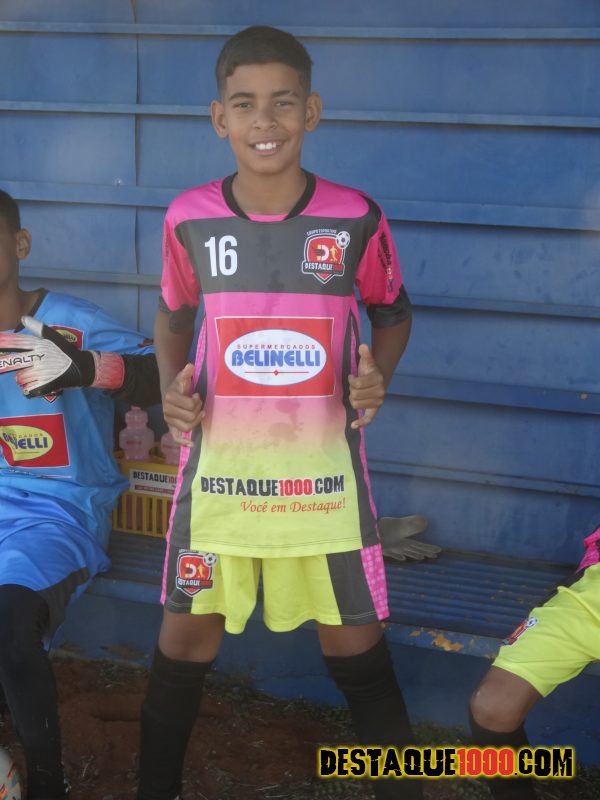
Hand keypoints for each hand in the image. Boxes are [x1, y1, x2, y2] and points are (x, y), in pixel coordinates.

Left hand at [0, 316, 123, 396]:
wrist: (83, 368)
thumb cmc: (67, 352)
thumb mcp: (54, 338)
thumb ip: (38, 328)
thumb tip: (23, 318)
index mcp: (40, 345)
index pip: (17, 343)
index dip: (4, 342)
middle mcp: (39, 358)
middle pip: (14, 361)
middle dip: (3, 364)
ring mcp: (42, 372)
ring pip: (20, 378)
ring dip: (22, 379)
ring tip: (30, 378)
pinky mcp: (46, 385)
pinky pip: (28, 390)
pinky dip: (28, 391)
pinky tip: (32, 388)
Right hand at [163, 363, 203, 446]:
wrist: (170, 393)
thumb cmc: (179, 386)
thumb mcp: (182, 378)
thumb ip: (186, 372)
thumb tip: (190, 366)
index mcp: (170, 398)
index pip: (190, 405)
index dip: (197, 401)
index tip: (196, 395)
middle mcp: (167, 411)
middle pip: (190, 417)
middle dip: (198, 410)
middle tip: (198, 403)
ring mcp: (169, 421)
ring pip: (187, 427)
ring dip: (196, 420)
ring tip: (199, 413)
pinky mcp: (171, 428)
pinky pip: (176, 437)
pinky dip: (183, 442)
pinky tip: (192, 444)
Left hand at [348, 344, 384, 428]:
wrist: (380, 378)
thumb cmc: (370, 369)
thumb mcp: (367, 360)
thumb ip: (365, 353)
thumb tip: (363, 346)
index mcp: (377, 380)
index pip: (356, 384)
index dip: (351, 380)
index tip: (352, 376)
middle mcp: (380, 392)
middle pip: (354, 395)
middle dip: (352, 389)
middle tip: (356, 385)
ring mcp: (378, 402)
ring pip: (355, 404)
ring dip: (353, 398)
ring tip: (357, 392)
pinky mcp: (375, 409)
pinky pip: (369, 418)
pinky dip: (362, 423)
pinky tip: (354, 425)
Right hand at [378, 515, 441, 560]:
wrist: (363, 541)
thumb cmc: (380, 532)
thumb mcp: (396, 525)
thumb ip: (411, 524)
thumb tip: (425, 522)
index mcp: (404, 542)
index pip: (419, 545)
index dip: (429, 548)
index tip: (439, 551)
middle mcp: (399, 547)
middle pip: (414, 550)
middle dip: (424, 552)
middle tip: (434, 556)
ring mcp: (390, 549)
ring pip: (404, 552)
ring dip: (413, 555)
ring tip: (421, 558)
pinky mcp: (382, 549)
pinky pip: (392, 553)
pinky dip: (398, 556)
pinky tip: (401, 558)